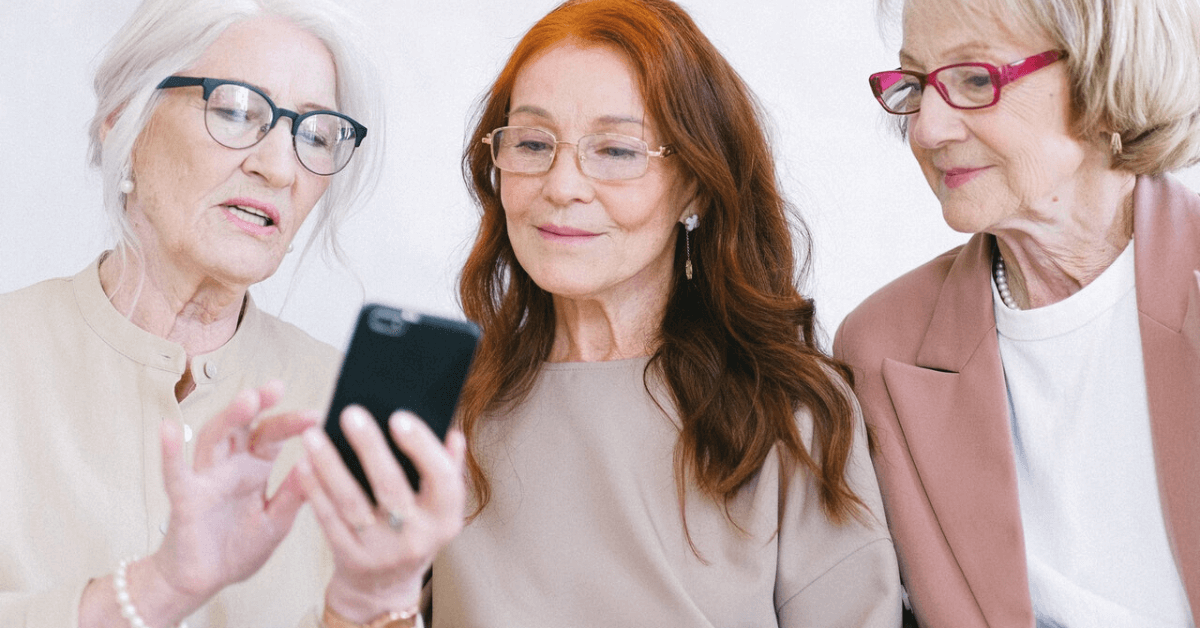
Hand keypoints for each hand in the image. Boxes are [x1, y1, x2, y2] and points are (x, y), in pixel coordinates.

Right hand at [152, 381, 316, 611]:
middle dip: (259, 405)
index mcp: (253, 469)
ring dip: (229, 418)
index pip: (271, 436)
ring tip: (247, 399)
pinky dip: (171, 452)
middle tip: (276, 387)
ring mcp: (206, 480)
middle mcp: (229, 467)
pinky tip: (169, 428)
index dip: (291, 423)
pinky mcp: (185, 500)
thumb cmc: (235, 549)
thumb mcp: (276, 522)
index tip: (316, 415)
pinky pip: (176, 474)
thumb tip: (318, 463)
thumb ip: (293, 495)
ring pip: (214, 439)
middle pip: (243, 428)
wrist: (202, 583)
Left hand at [297, 406, 465, 622]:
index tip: (399, 416)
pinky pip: (329, 520)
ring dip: (330, 466)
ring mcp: (380, 551)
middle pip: (391, 487)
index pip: (441, 478)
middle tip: (350, 413)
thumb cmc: (416, 529)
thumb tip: (452, 433)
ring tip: (314, 435)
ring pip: (352, 503)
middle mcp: (416, 537)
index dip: (422, 447)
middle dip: (369, 448)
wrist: (386, 586)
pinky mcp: (349, 558)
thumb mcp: (441, 507)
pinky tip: (304, 464)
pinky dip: (315, 490)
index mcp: (445, 518)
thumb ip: (449, 468)